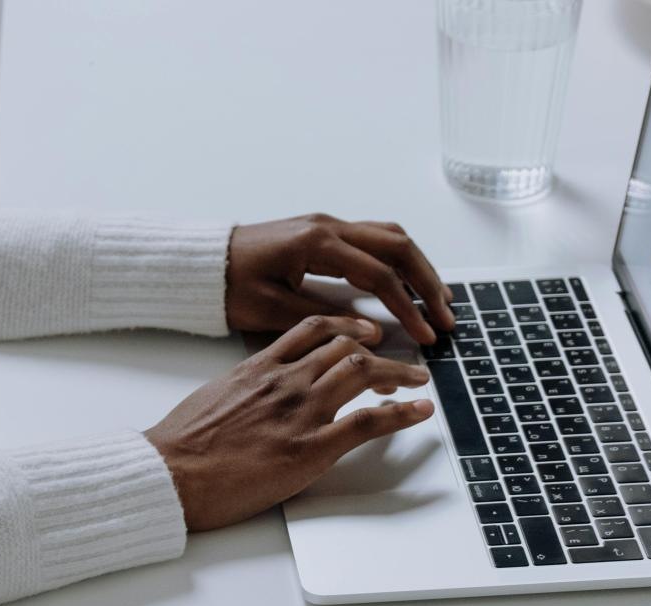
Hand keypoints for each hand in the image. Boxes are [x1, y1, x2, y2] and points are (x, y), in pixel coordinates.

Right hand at [145, 316, 434, 530]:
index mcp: (259, 366)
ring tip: (418, 379)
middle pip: (346, 348)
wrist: (171, 472)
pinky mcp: (311, 448)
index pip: (313, 330)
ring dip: (399, 374)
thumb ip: (244, 388)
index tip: (362, 333)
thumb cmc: (182, 444)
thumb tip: (256, 393)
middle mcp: (285, 380)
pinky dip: (402, 413)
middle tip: (399, 362)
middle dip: (379, 351)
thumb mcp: (213, 397)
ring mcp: (301, 411)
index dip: (346, 328)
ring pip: (363, 373)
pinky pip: (368, 422)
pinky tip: (420, 411)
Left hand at [226, 214, 456, 345]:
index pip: (380, 275)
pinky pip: (374, 238)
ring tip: (439, 299)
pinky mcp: (324, 232)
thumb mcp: (271, 310)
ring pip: (390, 236)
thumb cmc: (229, 287)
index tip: (426, 335)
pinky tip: (408, 282)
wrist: (203, 264)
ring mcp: (327, 225)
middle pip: (397, 246)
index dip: (408, 307)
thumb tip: (372, 332)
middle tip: (446, 316)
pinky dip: (398, 259)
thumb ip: (324, 318)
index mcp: (317, 244)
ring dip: (419, 266)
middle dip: (428, 282)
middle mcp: (328, 226)